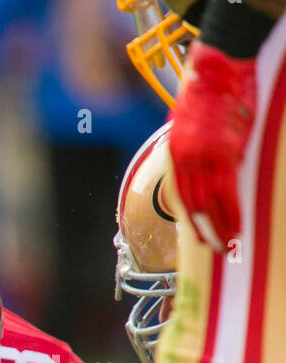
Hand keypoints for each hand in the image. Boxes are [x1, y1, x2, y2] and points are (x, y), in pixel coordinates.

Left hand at [168, 43, 256, 251]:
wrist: (217, 67)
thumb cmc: (207, 90)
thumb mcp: (187, 123)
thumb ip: (191, 148)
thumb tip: (202, 166)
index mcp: (176, 153)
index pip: (180, 195)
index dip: (189, 217)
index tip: (195, 233)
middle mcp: (186, 159)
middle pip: (192, 205)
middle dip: (202, 229)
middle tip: (212, 246)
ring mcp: (204, 157)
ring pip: (210, 203)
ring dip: (219, 226)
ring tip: (227, 242)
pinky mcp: (225, 152)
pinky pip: (227, 191)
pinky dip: (231, 211)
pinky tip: (236, 225)